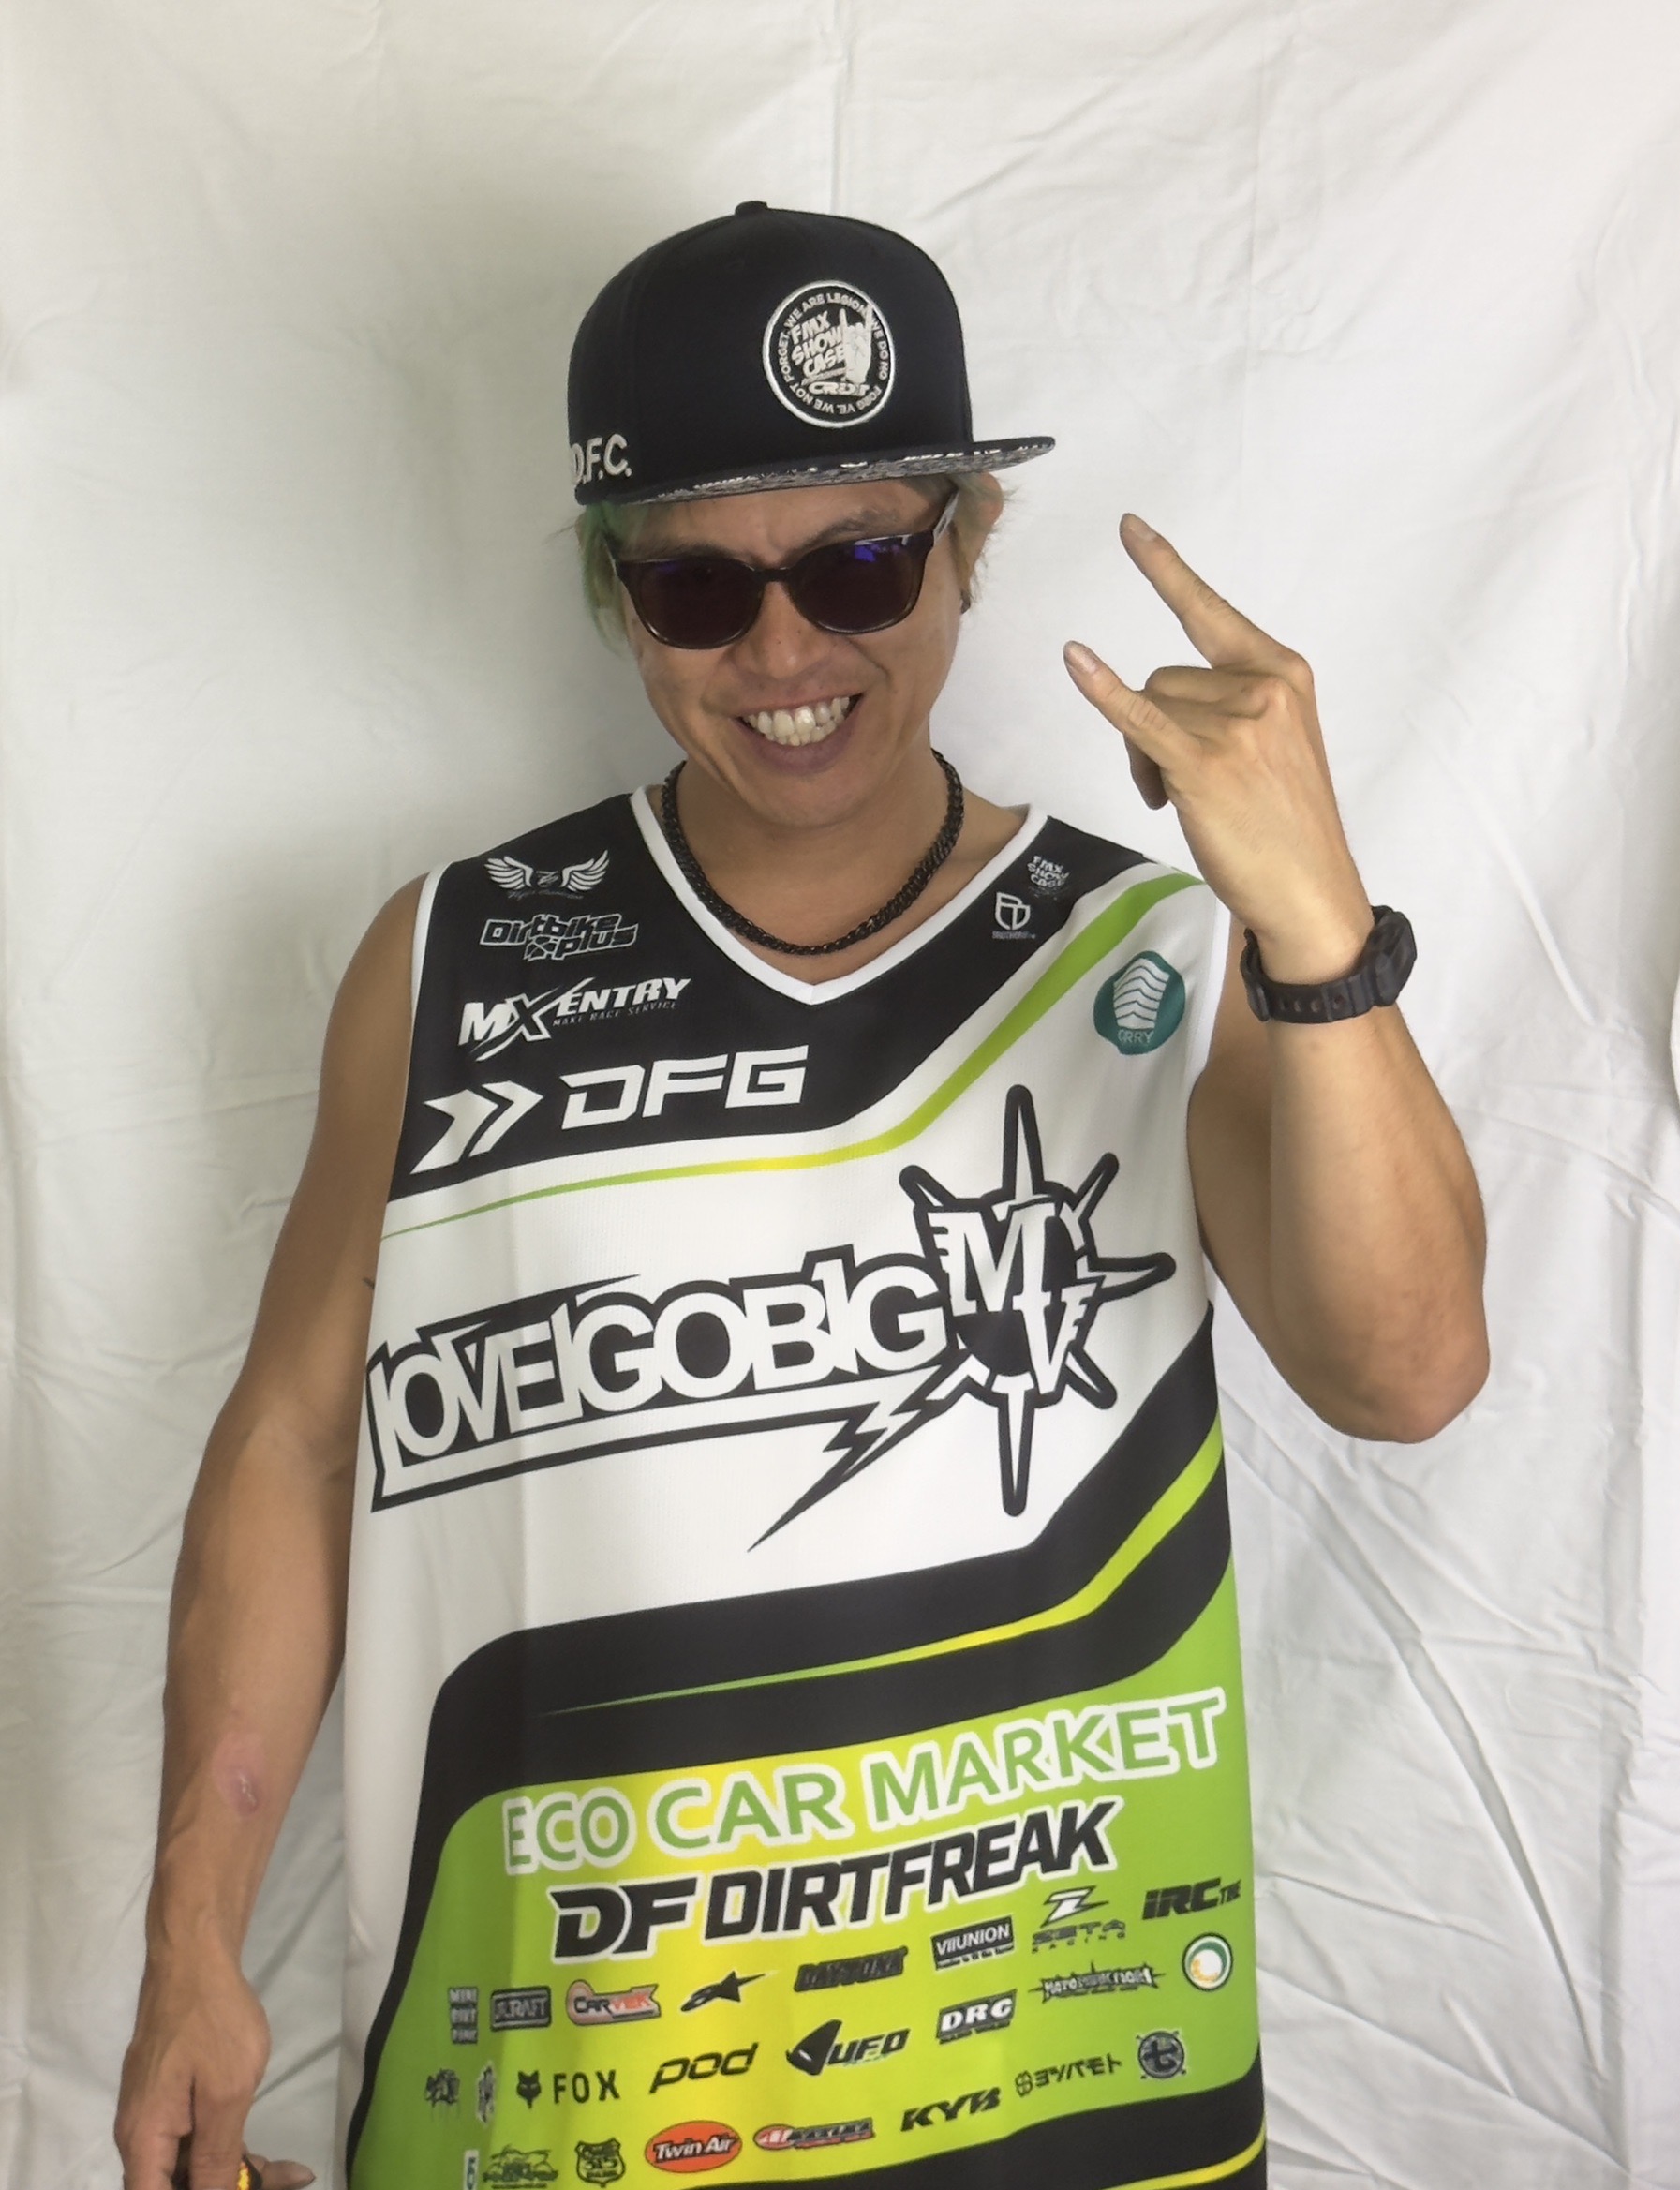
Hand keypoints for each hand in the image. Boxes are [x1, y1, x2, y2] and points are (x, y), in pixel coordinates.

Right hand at [115, 1945, 313, 2188]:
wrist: (194, 1958)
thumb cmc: (212, 2021)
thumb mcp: (226, 2093)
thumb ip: (216, 2156)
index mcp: (143, 2142)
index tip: (243, 2188)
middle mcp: (140, 2137)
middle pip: (176, 2186)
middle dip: (230, 2188)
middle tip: (285, 2178)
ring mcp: (154, 2117)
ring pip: (188, 2168)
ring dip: (234, 2174)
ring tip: (288, 2172)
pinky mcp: (169, 2100)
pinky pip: (193, 2143)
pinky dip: (227, 2150)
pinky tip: (265, 2156)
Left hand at [1064, 514, 1372, 982]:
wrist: (1310, 891)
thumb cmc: (1285, 825)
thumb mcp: (1273, 744)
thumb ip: (1229, 705)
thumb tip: (1151, 702)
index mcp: (1284, 672)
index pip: (1209, 611)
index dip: (1166, 569)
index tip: (1130, 528)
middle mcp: (1263, 687)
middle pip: (1165, 676)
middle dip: (1156, 727)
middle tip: (1178, 784)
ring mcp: (1236, 723)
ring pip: (1148, 708)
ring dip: (1146, 758)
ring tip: (1181, 800)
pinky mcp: (1205, 763)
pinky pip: (1139, 717)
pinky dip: (1104, 692)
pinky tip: (1075, 661)